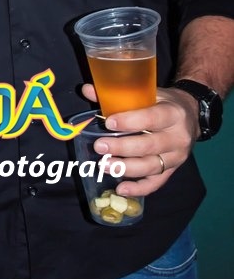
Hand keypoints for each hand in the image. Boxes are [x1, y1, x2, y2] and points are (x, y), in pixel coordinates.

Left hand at [82, 83, 199, 195]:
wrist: (191, 115)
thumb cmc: (164, 102)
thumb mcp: (148, 93)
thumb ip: (119, 94)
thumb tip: (87, 90)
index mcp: (173, 113)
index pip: (152, 118)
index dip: (130, 121)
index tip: (109, 123)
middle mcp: (178, 137)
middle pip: (149, 145)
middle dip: (122, 147)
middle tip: (100, 146)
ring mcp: (177, 156)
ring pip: (151, 166)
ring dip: (126, 168)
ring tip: (104, 165)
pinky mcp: (172, 170)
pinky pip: (156, 182)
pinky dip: (138, 188)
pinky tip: (121, 188)